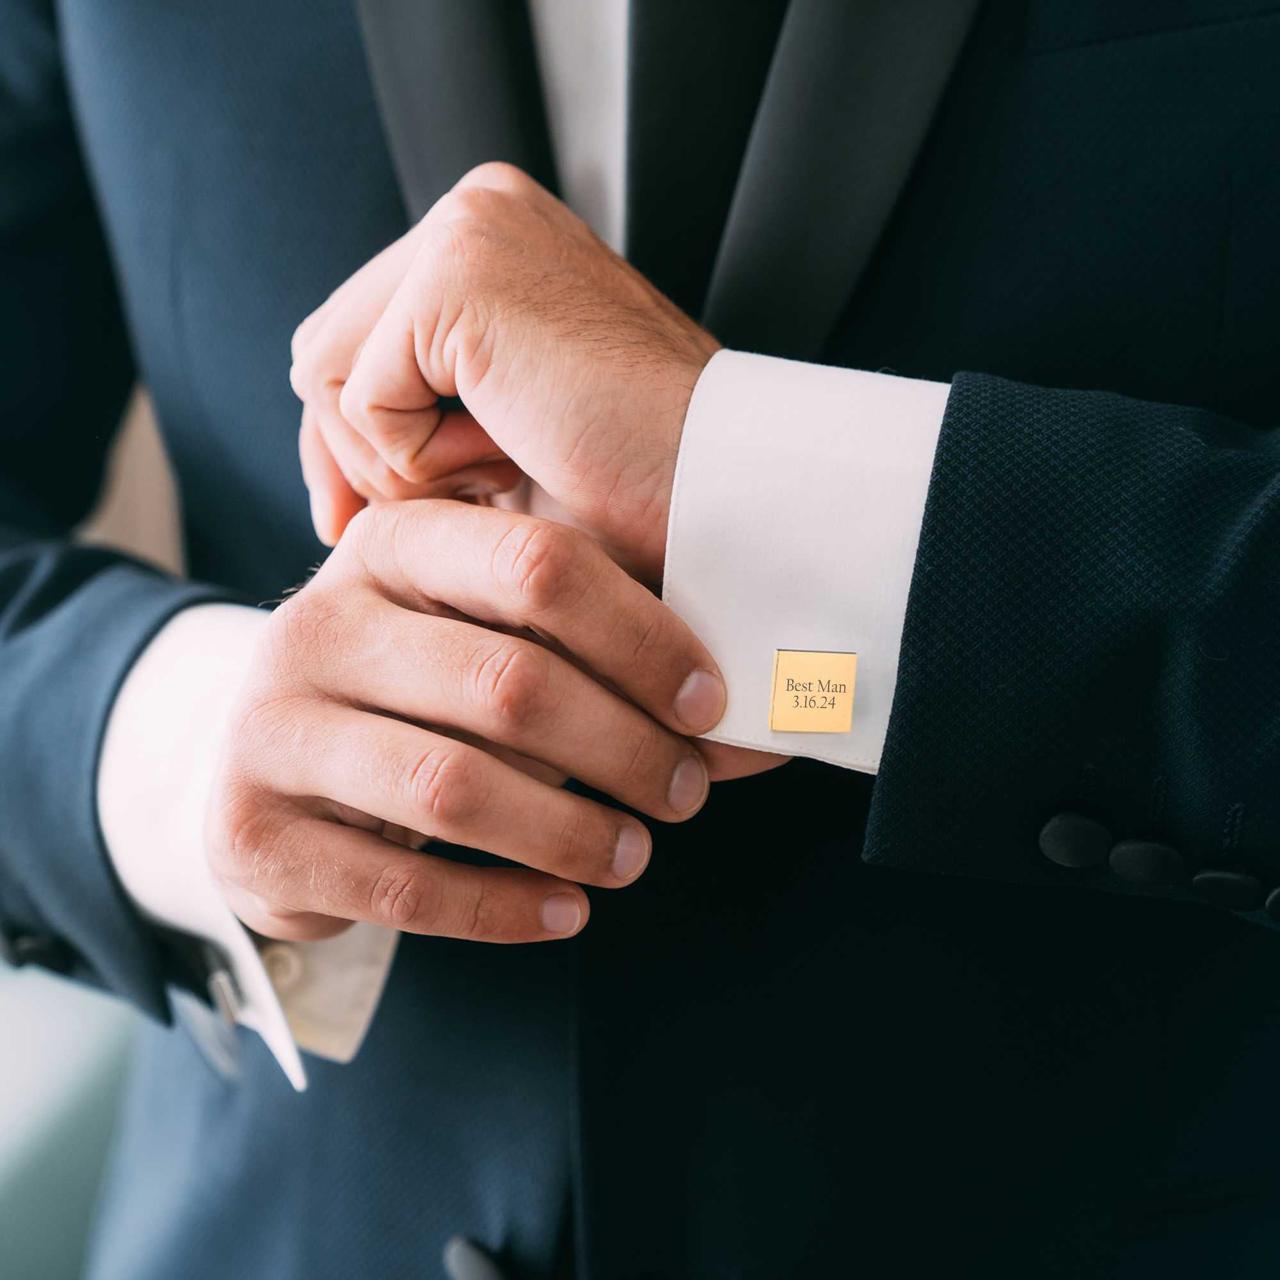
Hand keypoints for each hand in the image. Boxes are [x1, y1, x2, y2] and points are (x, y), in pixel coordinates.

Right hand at [206, 499, 748, 944]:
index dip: (642, 638)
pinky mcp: (249, 833)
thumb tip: (745, 729)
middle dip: (624, 749)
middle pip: (506, 684)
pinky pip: (401, 887)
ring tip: (635, 856)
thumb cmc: (419, 688)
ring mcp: (269, 729)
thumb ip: (596, 654)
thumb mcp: (485, 634)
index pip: (537, 565)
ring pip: (455, 789)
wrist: (272, 762)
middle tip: (686, 793)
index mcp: (391, 546)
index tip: (708, 705)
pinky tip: (566, 911)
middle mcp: (316, 624)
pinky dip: (503, 908)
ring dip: (571, 833)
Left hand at [290, 162, 719, 581]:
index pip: (359, 334)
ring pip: (324, 373)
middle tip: (406, 521)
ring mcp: (467, 230)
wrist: (724, 489)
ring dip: (396, 464)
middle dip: (352, 455)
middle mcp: (478, 212)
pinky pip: (357, 396)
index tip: (352, 523)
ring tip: (499, 476)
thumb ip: (429, 416)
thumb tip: (328, 469)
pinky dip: (415, 461)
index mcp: (498, 240)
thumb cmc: (639, 485)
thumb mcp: (511, 440)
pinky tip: (508, 459)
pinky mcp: (456, 275)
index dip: (348, 440)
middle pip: (325, 347)